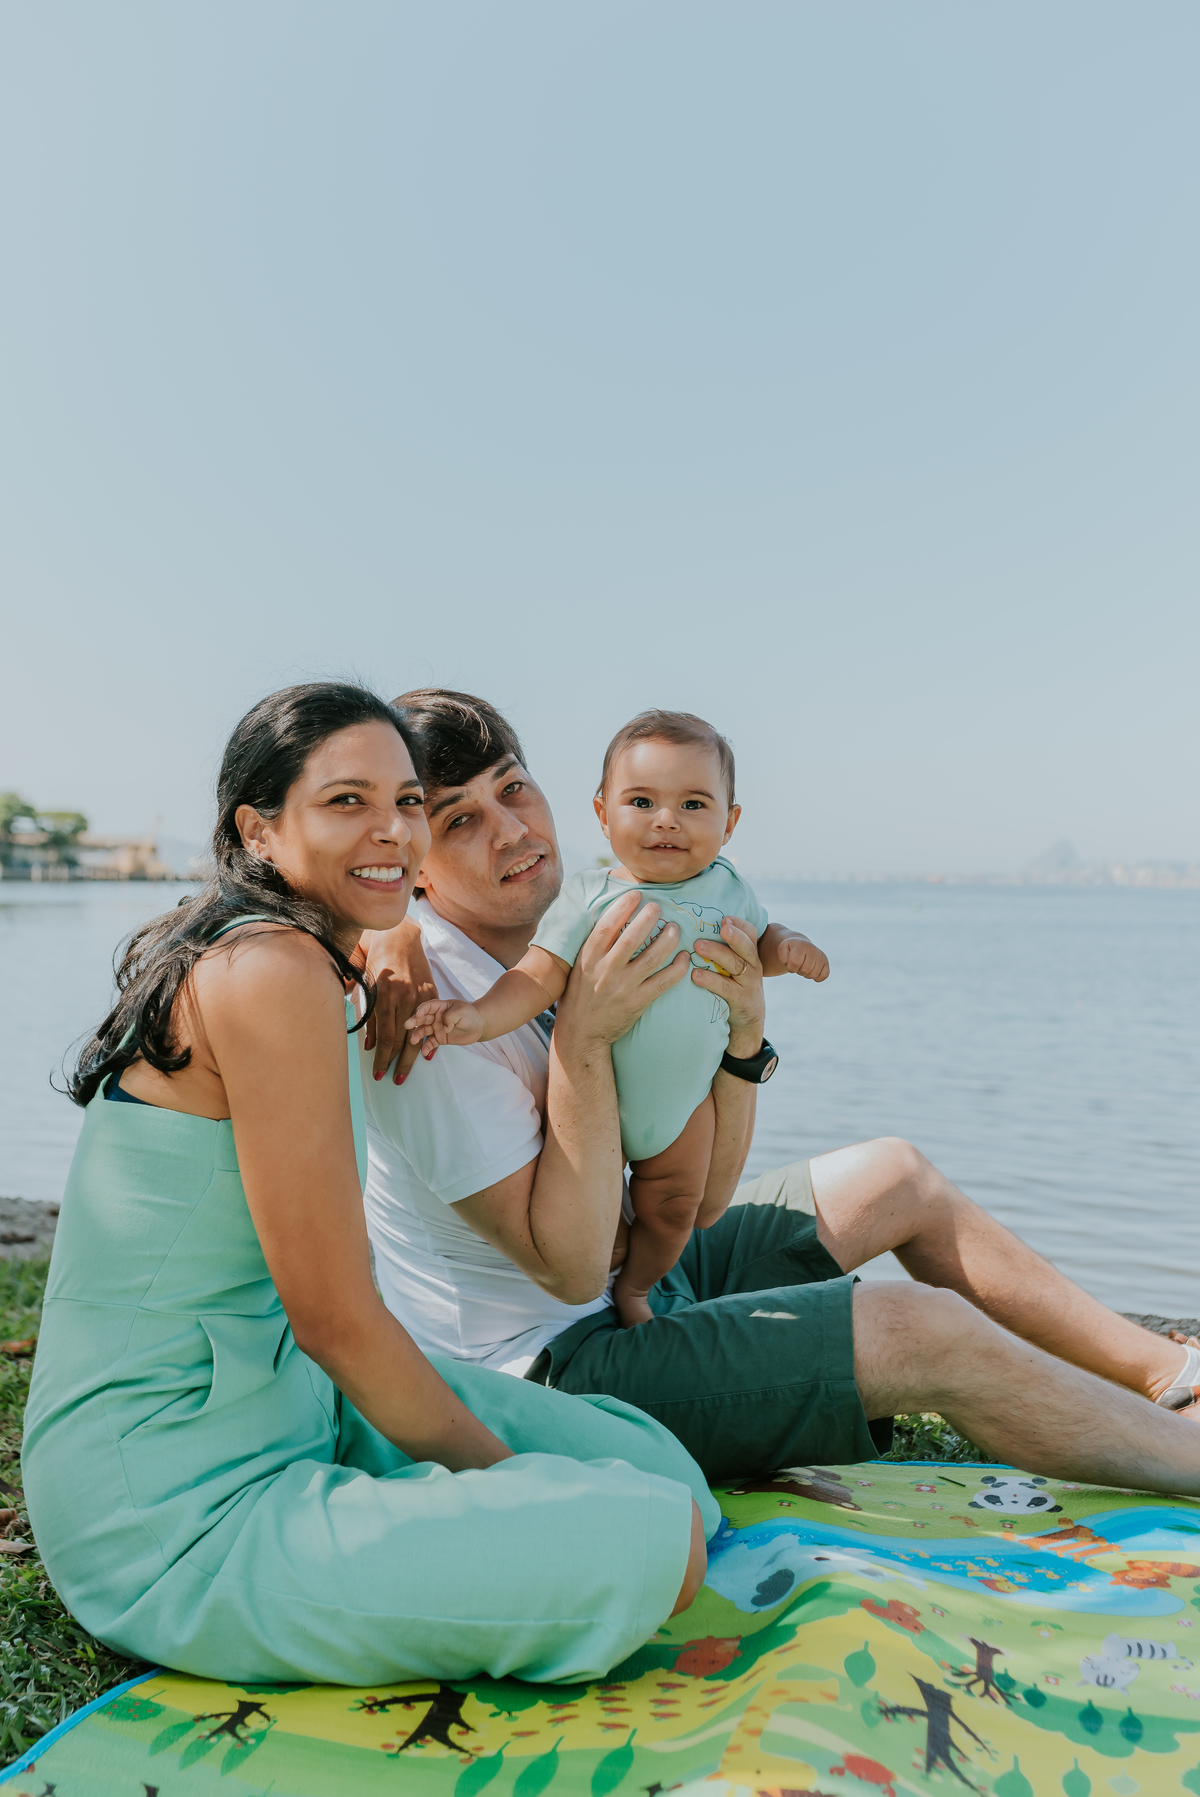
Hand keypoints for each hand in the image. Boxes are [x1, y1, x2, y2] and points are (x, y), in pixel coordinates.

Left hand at [360, 921, 438, 1082]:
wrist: (400, 935)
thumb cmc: (376, 958)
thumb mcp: (365, 982)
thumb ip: (365, 1011)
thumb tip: (368, 1042)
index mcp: (386, 995)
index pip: (386, 1036)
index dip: (382, 1058)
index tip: (378, 1073)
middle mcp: (405, 998)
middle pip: (403, 1039)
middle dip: (397, 1063)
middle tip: (394, 1081)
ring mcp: (420, 996)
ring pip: (418, 1033)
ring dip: (412, 1056)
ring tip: (406, 1073)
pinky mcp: (431, 993)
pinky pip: (430, 1021)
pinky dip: (428, 1038)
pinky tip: (426, 1053)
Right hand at [406, 997, 485, 1047]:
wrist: (478, 1026)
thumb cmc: (470, 1015)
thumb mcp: (462, 1012)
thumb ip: (450, 1017)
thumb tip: (443, 1027)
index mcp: (440, 1006)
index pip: (428, 1006)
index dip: (422, 1009)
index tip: (417, 1014)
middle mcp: (436, 1016)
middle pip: (422, 1018)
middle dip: (414, 1021)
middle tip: (407, 1025)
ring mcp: (436, 1028)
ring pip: (424, 1031)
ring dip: (417, 1035)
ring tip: (413, 1041)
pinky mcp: (439, 1038)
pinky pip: (431, 1043)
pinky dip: (427, 1047)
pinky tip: (424, 1052)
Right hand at [556, 889, 690, 1051]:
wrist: (580, 1033)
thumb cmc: (580, 995)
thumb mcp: (579, 966)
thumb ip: (594, 945)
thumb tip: (613, 916)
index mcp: (588, 958)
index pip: (606, 927)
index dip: (622, 908)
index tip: (636, 894)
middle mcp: (604, 971)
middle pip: (631, 939)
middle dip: (647, 919)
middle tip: (659, 906)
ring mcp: (622, 988)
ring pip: (651, 958)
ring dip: (667, 940)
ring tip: (675, 928)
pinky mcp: (636, 1003)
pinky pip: (662, 982)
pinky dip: (676, 969)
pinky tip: (683, 958)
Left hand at [687, 914, 765, 1057]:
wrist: (747, 1024)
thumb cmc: (733, 988)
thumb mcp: (733, 968)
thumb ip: (722, 950)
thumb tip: (693, 928)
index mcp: (750, 955)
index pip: (751, 933)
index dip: (740, 924)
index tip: (725, 917)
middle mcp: (753, 966)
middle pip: (746, 946)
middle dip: (734, 935)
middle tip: (721, 926)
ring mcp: (749, 984)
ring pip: (736, 964)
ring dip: (717, 953)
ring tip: (698, 946)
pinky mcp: (741, 1001)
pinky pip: (726, 988)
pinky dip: (711, 980)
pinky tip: (696, 975)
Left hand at [778, 933, 829, 981]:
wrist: (800, 944)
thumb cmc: (791, 949)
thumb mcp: (783, 949)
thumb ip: (782, 956)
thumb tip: (788, 962)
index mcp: (801, 946)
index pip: (795, 963)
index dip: (790, 967)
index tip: (789, 964)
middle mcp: (813, 950)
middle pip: (805, 970)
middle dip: (798, 970)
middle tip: (798, 964)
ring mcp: (820, 956)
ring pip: (813, 974)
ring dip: (806, 974)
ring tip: (804, 966)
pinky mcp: (825, 962)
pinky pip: (824, 975)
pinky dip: (817, 977)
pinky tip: (812, 971)